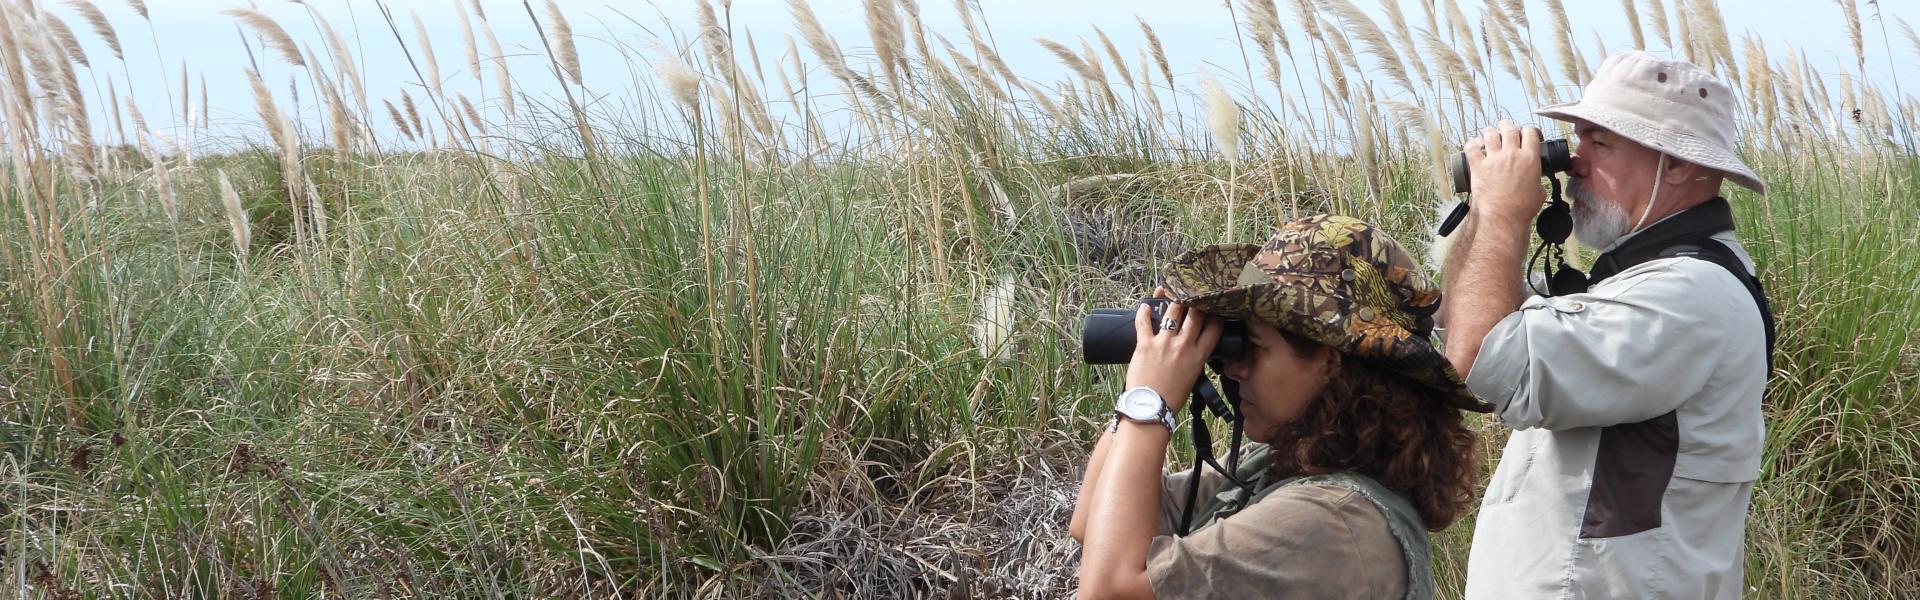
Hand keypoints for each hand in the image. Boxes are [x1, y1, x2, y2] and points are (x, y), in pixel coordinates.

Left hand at [1123, 288, 1224, 412]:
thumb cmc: (1171, 396)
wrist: (1150, 408)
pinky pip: (1143, 321)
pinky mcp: (1145, 344)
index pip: (1214, 327)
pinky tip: (1145, 305)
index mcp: (1198, 355)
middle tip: (1193, 295)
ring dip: (1174, 300)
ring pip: (1173, 312)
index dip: (1215, 314)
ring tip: (1172, 293)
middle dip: (1196, 301)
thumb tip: (1196, 345)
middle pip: (1195, 314)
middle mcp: (1184, 345)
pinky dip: (1144, 311)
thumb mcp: (1193, 377)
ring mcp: (1164, 343)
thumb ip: (1196, 358)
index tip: (1212, 307)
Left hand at [1463, 119, 1546, 229]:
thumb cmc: (1522, 208)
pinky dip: (1471, 143)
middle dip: (1507, 126)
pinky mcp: (1478, 166)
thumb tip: (1536, 180)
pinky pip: (1471, 148)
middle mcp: (1512, 154)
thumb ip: (1537, 180)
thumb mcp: (1539, 192)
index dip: (1528, 130)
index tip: (1525, 133)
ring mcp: (1493, 159)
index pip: (1530, 132)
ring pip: (1490, 134)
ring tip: (1489, 134)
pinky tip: (1473, 144)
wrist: (1502, 216)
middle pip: (1509, 128)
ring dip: (1490, 132)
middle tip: (1505, 128)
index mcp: (1530, 158)